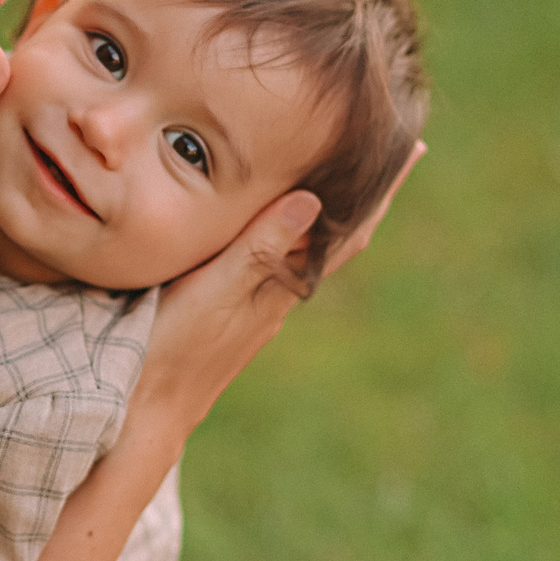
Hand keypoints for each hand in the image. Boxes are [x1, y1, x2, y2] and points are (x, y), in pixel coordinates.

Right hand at [133, 141, 423, 435]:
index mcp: (281, 285)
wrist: (146, 412)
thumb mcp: (213, 290)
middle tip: (396, 152)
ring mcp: (255, 307)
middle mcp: (278, 295)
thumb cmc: (172, 347)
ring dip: (331, 213)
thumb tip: (313, 202)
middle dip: (364, 196)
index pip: (345, 231)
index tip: (413, 148)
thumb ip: (258, 248)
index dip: (379, 192)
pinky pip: (279, 262)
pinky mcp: (231, 313)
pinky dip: (294, 232)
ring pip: (307, 249)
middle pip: (336, 236)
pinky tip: (283, 228)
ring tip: (346, 178)